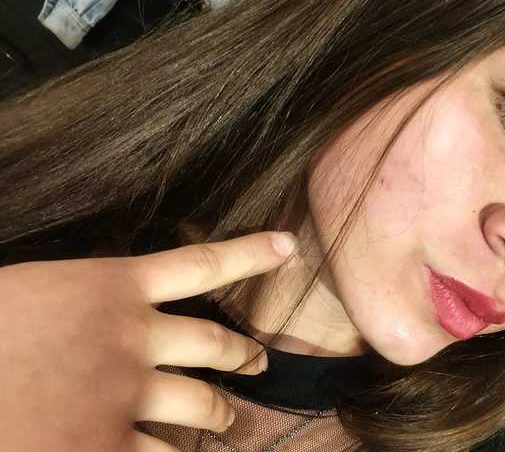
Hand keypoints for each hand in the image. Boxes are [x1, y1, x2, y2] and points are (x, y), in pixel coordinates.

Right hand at [0, 231, 296, 451]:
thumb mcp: (42, 292)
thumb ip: (91, 300)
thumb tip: (122, 308)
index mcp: (113, 287)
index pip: (201, 264)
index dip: (250, 253)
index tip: (288, 247)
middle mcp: (134, 338)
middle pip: (215, 342)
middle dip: (243, 355)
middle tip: (258, 362)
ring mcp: (126, 395)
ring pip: (202, 405)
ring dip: (221, 415)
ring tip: (229, 421)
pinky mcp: (106, 447)